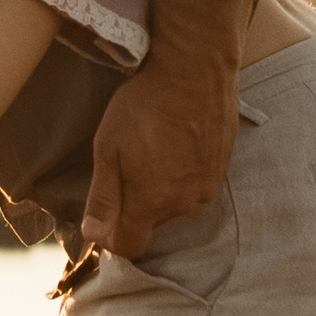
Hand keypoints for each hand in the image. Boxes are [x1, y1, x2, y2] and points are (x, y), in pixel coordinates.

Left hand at [79, 57, 235, 256]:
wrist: (194, 70)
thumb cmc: (144, 106)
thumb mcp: (109, 148)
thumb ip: (103, 197)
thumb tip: (94, 236)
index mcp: (153, 202)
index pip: (131, 245)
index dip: (111, 236)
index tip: (103, 213)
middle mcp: (185, 203)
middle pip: (151, 222)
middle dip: (135, 202)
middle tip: (127, 159)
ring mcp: (208, 186)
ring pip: (174, 202)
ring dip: (161, 185)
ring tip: (154, 145)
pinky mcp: (222, 168)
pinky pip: (194, 184)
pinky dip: (182, 171)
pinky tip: (174, 141)